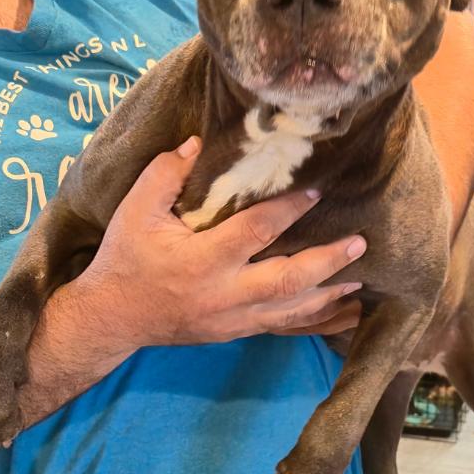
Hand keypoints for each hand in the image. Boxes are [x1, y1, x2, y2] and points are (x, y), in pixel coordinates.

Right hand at [78, 136, 366, 357]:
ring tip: (361, 278)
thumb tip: (195, 142)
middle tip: (359, 243)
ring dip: (329, 294)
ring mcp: (234, 318)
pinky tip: (342, 312)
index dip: (288, 211)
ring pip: (291, 311)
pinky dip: (315, 321)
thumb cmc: (125, 259)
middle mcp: (223, 293)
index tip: (318, 191)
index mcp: (200, 260)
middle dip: (326, 262)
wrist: (111, 318)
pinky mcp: (238, 331)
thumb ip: (165, 174)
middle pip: (285, 281)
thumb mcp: (133, 211)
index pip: (254, 232)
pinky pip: (284, 328)